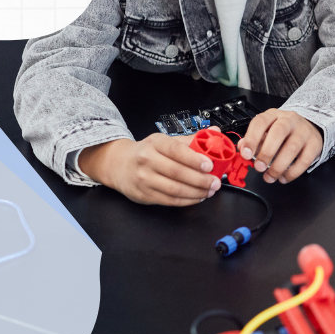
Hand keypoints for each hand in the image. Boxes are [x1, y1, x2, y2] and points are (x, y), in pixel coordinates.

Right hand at [77, 133, 220, 205]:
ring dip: (196, 192)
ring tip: (209, 191)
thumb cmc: (147, 152)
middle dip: (200, 179)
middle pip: (177, 172)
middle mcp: (147, 160)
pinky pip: (169, 201)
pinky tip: (197, 197)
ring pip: (174, 189)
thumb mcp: (165, 141)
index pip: (176, 150)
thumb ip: (190, 140)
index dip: (194, 159)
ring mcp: (144, 179)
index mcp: (155, 143)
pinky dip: (186, 201)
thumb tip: (215, 132)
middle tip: (215, 182)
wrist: (120, 165)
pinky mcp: (144, 195)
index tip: (209, 165)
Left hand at [239, 109, 322, 183]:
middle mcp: (289, 120)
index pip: (261, 122)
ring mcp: (304, 131)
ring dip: (278, 166)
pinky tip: (284, 177)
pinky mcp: (315, 144)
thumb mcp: (266, 130)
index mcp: (273, 115)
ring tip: (269, 176)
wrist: (309, 126)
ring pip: (292, 147)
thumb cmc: (283, 131)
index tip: (245, 154)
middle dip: (267, 152)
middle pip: (278, 132)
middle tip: (259, 167)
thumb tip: (242, 148)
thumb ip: (253, 139)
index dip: (252, 138)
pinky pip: (305, 160)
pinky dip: (293, 172)